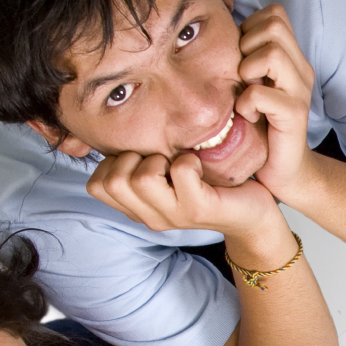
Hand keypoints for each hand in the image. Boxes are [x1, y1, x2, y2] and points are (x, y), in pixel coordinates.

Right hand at [87, 144, 280, 236]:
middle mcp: (150, 217)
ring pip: (139, 178)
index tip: (142, 159)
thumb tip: (109, 128)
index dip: (113, 163)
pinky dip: (189, 160)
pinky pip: (180, 170)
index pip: (95, 185)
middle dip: (133, 158)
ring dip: (160, 158)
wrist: (250, 212)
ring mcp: (173, 216)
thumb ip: (137, 160)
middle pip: (112, 181)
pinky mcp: (198, 208)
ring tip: (180, 164)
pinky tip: (200, 166)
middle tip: (163, 160)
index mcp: (137, 209)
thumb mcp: (164, 173)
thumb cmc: (206, 183)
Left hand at [237, 4, 315, 199]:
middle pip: (274, 24)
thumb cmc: (260, 129)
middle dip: (248, 45)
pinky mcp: (294, 114)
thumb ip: (243, 60)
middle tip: (243, 75)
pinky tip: (247, 116)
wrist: (284, 172)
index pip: (274, 14)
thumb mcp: (250, 86)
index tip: (242, 59)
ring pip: (272, 52)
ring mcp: (300, 90)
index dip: (251, 28)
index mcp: (291, 58)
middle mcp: (300, 69)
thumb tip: (212, 36)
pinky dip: (247, 103)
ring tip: (246, 93)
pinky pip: (260, 93)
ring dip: (248, 71)